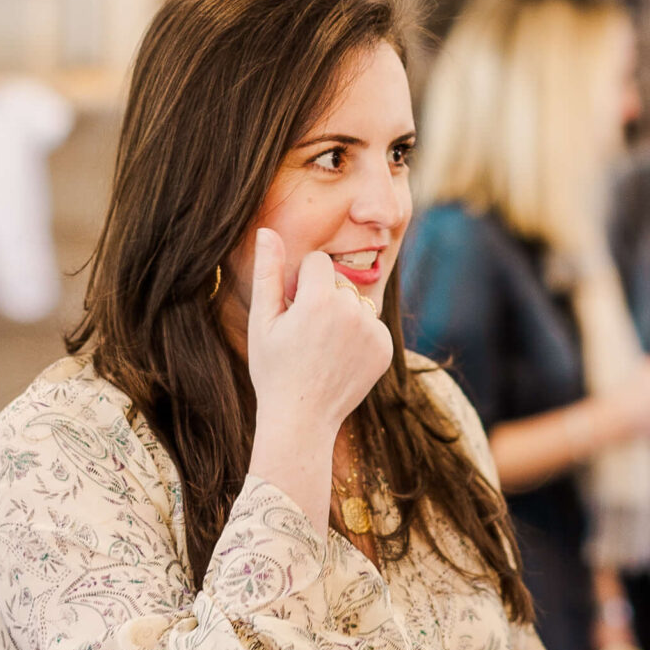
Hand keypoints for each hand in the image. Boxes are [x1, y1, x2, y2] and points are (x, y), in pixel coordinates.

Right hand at [242, 229, 393, 500]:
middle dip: (323, 298)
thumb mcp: (263, 320)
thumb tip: (267, 230)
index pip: (317, 262)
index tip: (293, 310)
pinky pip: (372, 324)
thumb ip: (268, 272)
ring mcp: (373, 331)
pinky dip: (358, 336)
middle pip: (338, 281)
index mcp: (319, 299)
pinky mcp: (386, 348)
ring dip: (343, 315)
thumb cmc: (273, 370)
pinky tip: (340, 358)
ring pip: (357, 302)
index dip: (301, 283)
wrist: (302, 419)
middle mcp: (353, 311)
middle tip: (306, 334)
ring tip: (323, 347)